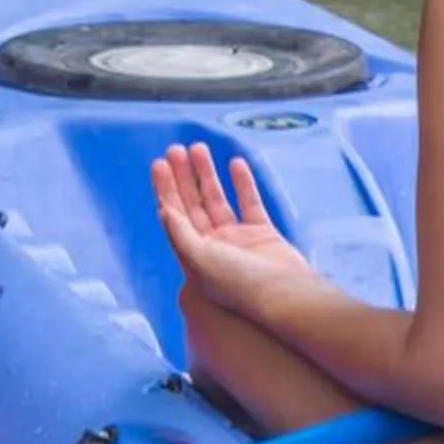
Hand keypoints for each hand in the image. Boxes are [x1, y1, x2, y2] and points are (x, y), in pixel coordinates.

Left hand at [153, 144, 316, 316]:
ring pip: (217, 200)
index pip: (175, 216)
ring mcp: (238, 240)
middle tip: (175, 149)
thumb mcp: (200, 259)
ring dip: (207, 174)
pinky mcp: (263, 234)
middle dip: (182, 177)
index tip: (159, 164)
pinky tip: (235, 163)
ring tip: (198, 147)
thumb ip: (180, 233)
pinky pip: (249, 203)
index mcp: (194, 255)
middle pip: (192, 205)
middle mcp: (213, 247)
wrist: (284, 296)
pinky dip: (242, 183)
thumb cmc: (238, 283)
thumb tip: (163, 209)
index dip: (165, 190)